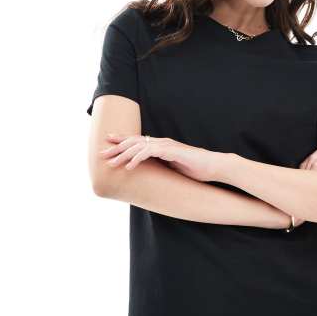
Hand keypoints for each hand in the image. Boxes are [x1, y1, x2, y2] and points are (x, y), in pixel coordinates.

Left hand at [99, 133, 223, 182]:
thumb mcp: (176, 167)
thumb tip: (154, 173)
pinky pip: (149, 153)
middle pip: (133, 141)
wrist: (214, 166)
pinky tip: (129, 167)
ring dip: (123, 154)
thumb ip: (164, 166)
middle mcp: (162, 143)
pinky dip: (137, 159)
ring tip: (111, 163)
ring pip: (138, 146)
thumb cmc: (198, 169)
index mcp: (162, 146)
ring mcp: (166, 145)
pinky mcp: (171, 151)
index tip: (108, 145)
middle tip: (102, 153)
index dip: (122, 142)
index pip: (138, 141)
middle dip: (116, 147)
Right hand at [287, 134, 316, 228]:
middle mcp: (302, 175)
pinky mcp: (309, 189)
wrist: (289, 214)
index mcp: (300, 171)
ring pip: (316, 165)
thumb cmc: (296, 198)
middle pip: (314, 157)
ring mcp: (305, 181)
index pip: (311, 156)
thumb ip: (309, 175)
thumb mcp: (301, 183)